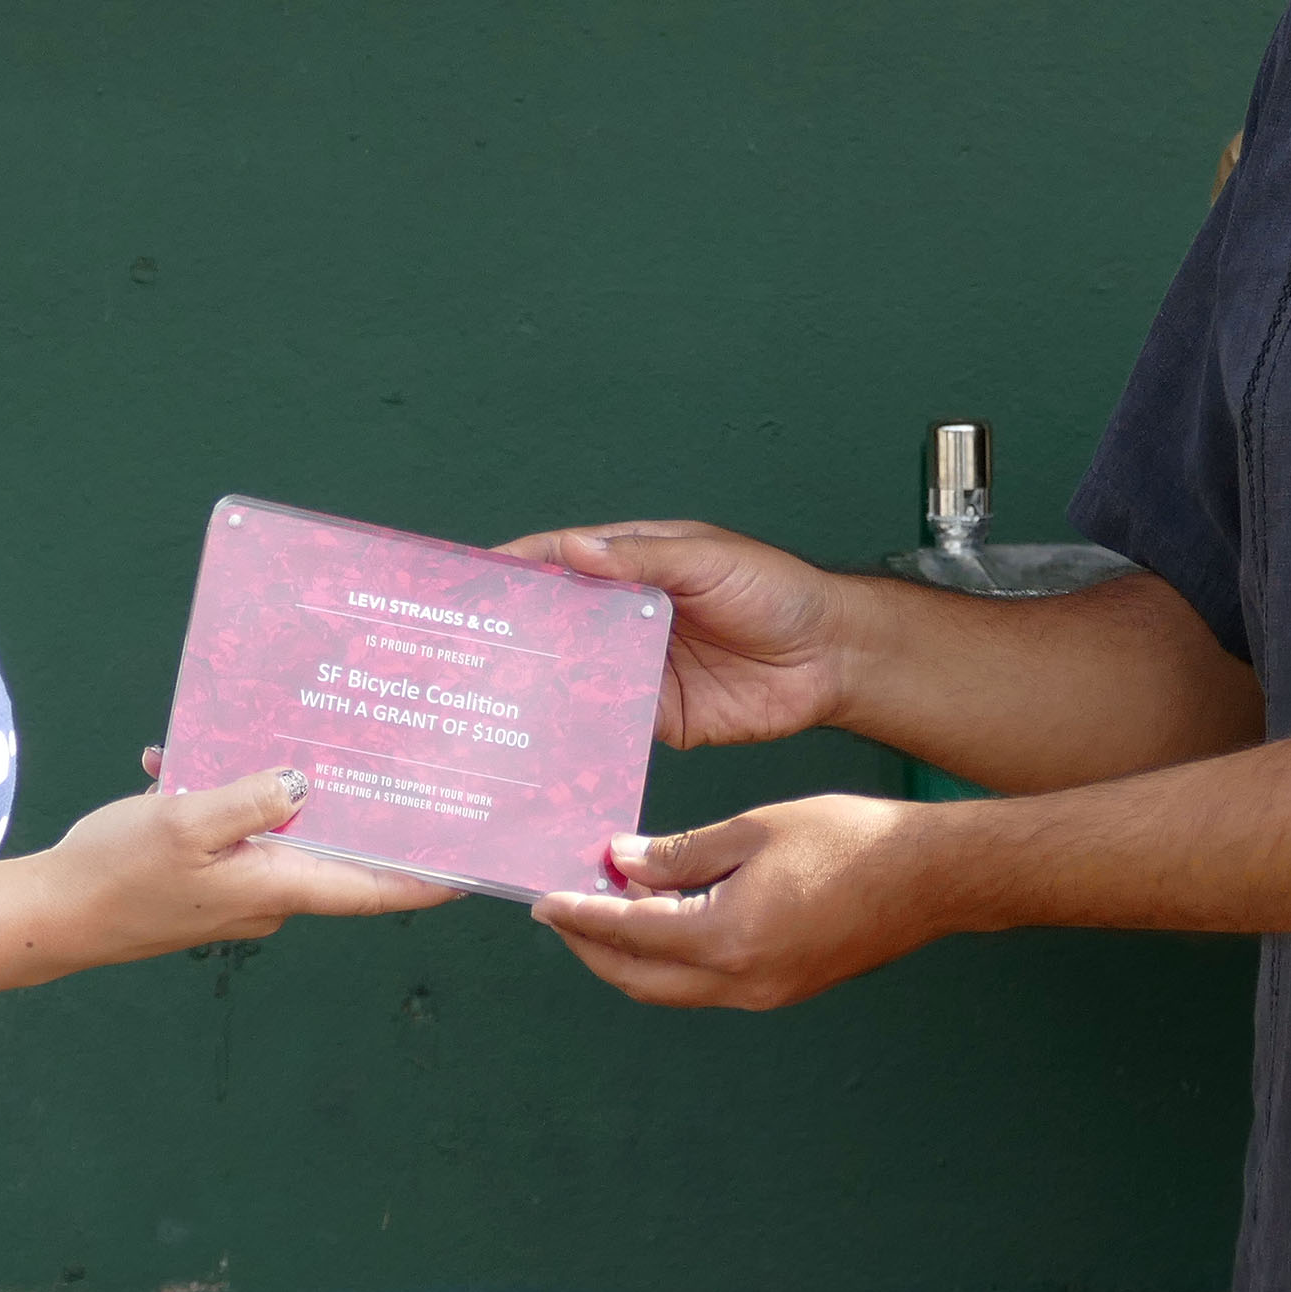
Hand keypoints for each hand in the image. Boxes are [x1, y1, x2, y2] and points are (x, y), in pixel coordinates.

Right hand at [37, 765, 456, 960]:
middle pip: (329, 849)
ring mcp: (234, 893)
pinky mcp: (202, 883)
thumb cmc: (119, 873)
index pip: (373, 889)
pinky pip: (226, 833)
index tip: (472, 868)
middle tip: (377, 753)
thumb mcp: (189, 820)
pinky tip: (173, 764)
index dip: (425, 879)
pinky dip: (209, 798)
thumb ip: (253, 798)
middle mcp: (267, 895)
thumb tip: (303, 785)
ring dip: (258, 788)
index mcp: (278, 886)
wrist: (51, 916)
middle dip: (346, 802)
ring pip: (271, 830)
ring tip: (237, 737)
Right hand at [496, 521, 852, 747]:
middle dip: (513, 634)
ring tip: (485, 701)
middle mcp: (625, 617)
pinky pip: (608, 723)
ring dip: (538, 686)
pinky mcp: (657, 716)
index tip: (470, 584)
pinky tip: (545, 741)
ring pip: (574, 676)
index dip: (516, 570)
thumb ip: (642, 559)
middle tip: (460, 652)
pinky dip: (579, 730)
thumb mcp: (707, 561)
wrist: (830, 658)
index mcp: (633, 567)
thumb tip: (573, 549)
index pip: (561, 562)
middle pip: (556, 623)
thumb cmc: (776, 590)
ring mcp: (638, 668)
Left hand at [531, 795, 949, 1009]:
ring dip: (633, 955)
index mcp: (727, 939)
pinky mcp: (783, 990)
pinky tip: (668, 916)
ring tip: (611, 906)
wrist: (929, 878)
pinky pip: (707, 985)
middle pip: (639, 980)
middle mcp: (740, 982)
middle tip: (564, 911)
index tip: (545, 900)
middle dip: (593, 948)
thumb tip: (621, 862)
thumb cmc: (848, 841)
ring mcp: (764, 994)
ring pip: (672, 989)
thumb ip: (680, 852)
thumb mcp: (754, 830)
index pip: (629, 933)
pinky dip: (674, 958)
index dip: (580, 916)